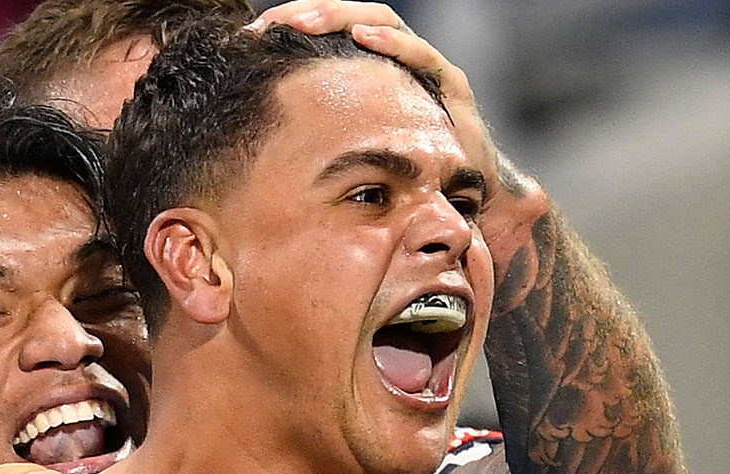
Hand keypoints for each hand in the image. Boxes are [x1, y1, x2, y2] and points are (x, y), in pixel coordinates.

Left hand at [251, 1, 544, 236]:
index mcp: (374, 73)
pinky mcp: (453, 86)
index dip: (294, 27)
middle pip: (351, 17)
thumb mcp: (356, 155)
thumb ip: (322, 140)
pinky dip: (391, 42)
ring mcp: (427, 70)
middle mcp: (400, 62)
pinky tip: (362, 36)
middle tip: (267, 23)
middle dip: (308, 14)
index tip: (253, 35)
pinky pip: (421, 55)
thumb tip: (261, 144)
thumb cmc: (410, 179)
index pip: (331, 33)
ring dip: (340, 18)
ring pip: (382, 23)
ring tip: (303, 22)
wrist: (476, 199)